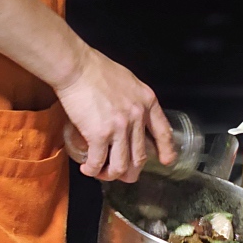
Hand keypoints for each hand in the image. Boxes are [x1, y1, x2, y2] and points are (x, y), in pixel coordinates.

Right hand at [55, 46, 175, 181]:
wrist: (76, 67)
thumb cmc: (96, 69)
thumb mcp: (128, 81)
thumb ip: (134, 100)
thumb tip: (132, 114)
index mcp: (147, 102)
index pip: (164, 132)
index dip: (166, 150)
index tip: (166, 161)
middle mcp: (137, 117)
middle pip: (140, 157)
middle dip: (131, 172)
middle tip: (122, 175)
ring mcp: (119, 128)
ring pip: (121, 165)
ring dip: (111, 175)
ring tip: (101, 173)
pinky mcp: (99, 135)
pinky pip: (98, 161)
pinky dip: (92, 169)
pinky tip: (87, 168)